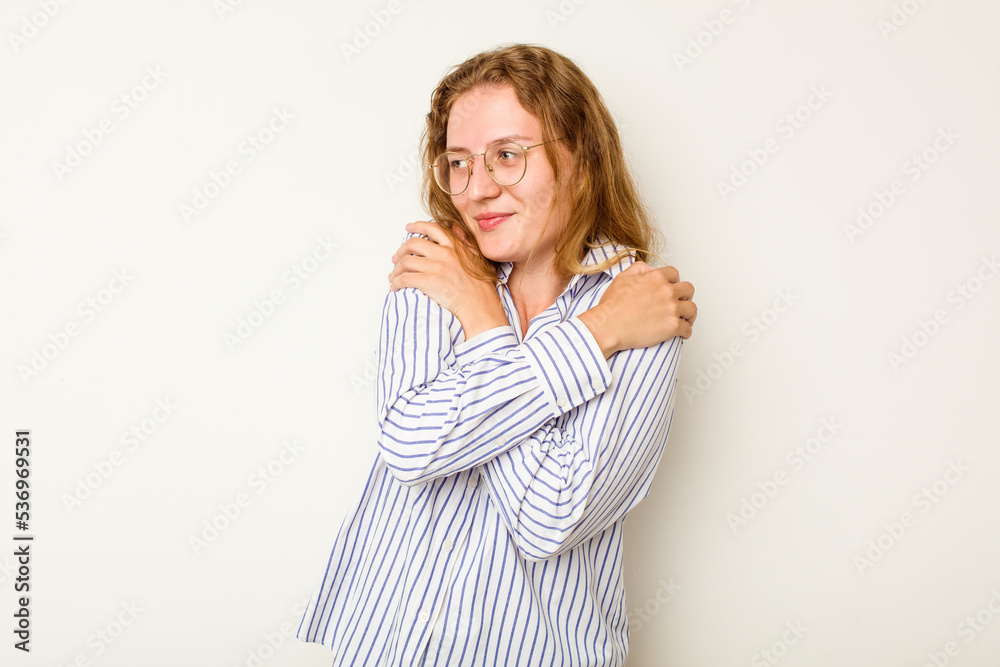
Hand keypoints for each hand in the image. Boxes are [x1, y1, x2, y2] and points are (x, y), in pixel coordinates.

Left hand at [388, 220, 507, 338]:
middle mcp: (444, 253)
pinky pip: (404, 279)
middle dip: (400, 251)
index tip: (409, 227)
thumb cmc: (480, 287)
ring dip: (396, 269)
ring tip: (393, 276)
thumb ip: (464, 241)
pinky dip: (396, 282)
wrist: (480, 306)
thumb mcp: (476, 257)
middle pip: (412, 244)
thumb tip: (454, 229)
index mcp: (454, 246)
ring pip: (405, 262)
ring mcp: (436, 267)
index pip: (431, 228)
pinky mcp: (429, 282)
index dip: (417, 226)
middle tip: (396, 258)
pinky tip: (395, 286)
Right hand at [577, 261, 696, 357]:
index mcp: (656, 278)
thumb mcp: (622, 278)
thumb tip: (649, 269)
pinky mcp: (673, 327)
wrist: (608, 326)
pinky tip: (682, 333)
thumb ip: (638, 269)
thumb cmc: (612, 306)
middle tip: (681, 302)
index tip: (671, 288)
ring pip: (692, 309)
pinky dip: (686, 331)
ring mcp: (672, 309)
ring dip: (689, 314)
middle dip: (685, 296)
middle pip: (688, 290)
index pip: (674, 274)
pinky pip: (688, 328)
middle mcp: (667, 291)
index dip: (673, 281)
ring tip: (685, 318)